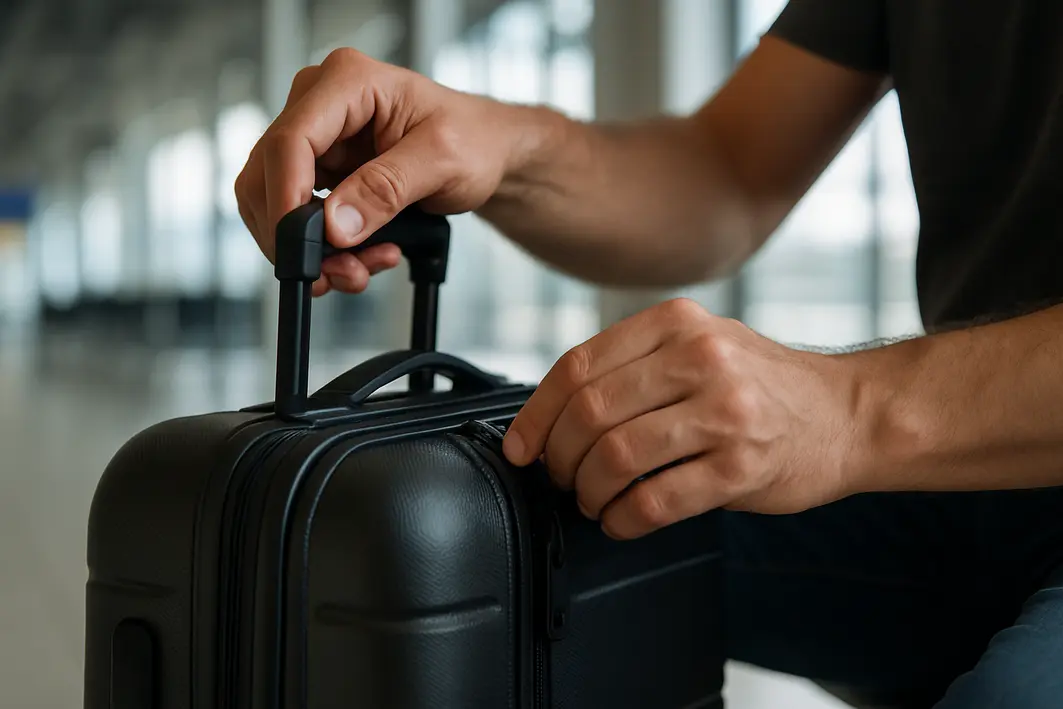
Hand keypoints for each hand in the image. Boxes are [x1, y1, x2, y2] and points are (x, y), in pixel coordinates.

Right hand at [235, 48, 520, 296]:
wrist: (485, 151)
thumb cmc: (472, 139)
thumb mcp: (443, 161)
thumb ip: (387, 189)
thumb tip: (335, 224)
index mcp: (347, 81)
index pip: (291, 140)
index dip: (286, 197)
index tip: (301, 246)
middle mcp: (319, 104)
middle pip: (269, 175)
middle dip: (298, 235)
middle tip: (342, 270)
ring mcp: (316, 140)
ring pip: (278, 205)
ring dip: (315, 250)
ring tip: (363, 268)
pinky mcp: (319, 173)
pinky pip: (299, 220)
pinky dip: (327, 250)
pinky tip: (364, 257)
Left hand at [502, 298, 863, 539]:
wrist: (848, 413)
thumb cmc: (763, 385)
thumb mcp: (700, 346)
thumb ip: (634, 366)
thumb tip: (553, 418)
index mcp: (676, 324)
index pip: (578, 366)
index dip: (536, 414)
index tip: (522, 447)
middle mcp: (700, 358)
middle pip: (590, 412)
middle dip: (561, 458)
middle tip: (561, 478)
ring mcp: (725, 412)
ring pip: (617, 456)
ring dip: (590, 491)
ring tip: (594, 500)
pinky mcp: (742, 466)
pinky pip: (656, 501)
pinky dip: (623, 519)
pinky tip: (622, 520)